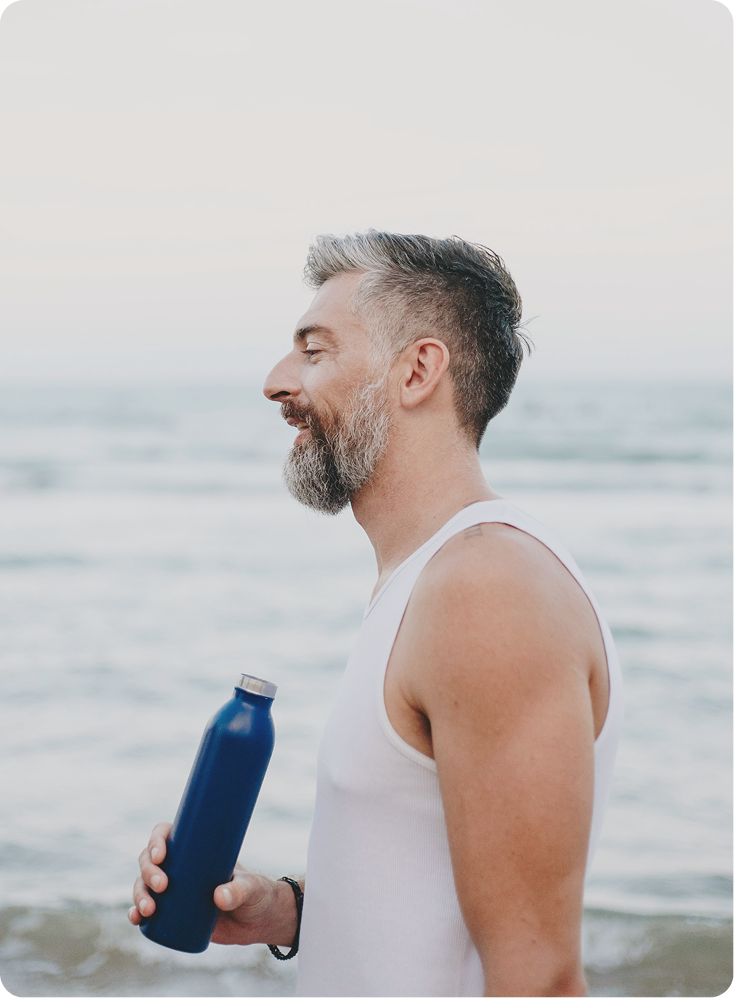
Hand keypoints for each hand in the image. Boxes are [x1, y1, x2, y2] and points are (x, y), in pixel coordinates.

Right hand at [128, 822, 300, 946]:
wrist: (257, 920)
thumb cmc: (255, 892)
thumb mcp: (251, 887)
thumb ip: (238, 891)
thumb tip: (218, 898)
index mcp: (195, 847)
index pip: (166, 834)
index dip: (156, 840)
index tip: (161, 855)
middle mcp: (179, 865)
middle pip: (149, 860)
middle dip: (148, 871)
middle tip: (163, 886)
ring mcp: (173, 889)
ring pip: (143, 885)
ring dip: (139, 894)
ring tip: (149, 910)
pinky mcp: (171, 913)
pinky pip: (145, 910)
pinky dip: (136, 913)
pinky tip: (136, 919)